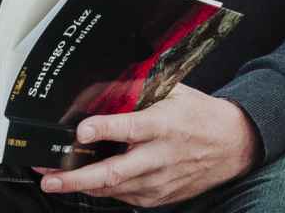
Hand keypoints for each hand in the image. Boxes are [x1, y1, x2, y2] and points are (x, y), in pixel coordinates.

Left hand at [38, 85, 259, 206]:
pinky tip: (86, 183)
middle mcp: (161, 157)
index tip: (81, 130)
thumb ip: (140, 88)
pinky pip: (125, 197)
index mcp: (164, 125)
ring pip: (115, 189)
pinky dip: (103, 190)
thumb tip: (103, 86)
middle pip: (115, 172)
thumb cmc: (200, 116)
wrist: (234, 146)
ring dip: (82, 187)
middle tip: (50, 177)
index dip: (104, 130)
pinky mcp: (160, 197)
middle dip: (78, 178)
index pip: (130, 128)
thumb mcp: (174, 91)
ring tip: (54, 181)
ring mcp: (160, 182)